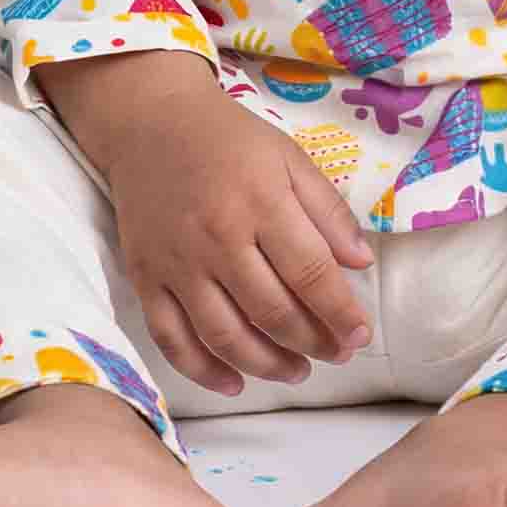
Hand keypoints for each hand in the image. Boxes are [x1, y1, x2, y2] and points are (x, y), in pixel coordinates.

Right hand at [39, 51, 375, 397]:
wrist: (151, 124)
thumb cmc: (230, 140)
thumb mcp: (290, 158)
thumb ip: (327, 211)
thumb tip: (361, 263)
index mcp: (262, 202)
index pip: (310, 272)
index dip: (339, 312)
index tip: (361, 335)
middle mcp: (218, 238)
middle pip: (271, 310)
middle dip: (311, 342)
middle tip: (337, 355)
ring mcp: (177, 263)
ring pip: (224, 334)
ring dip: (266, 364)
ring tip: (297, 373)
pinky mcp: (145, 278)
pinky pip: (171, 338)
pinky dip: (202, 370)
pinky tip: (233, 382)